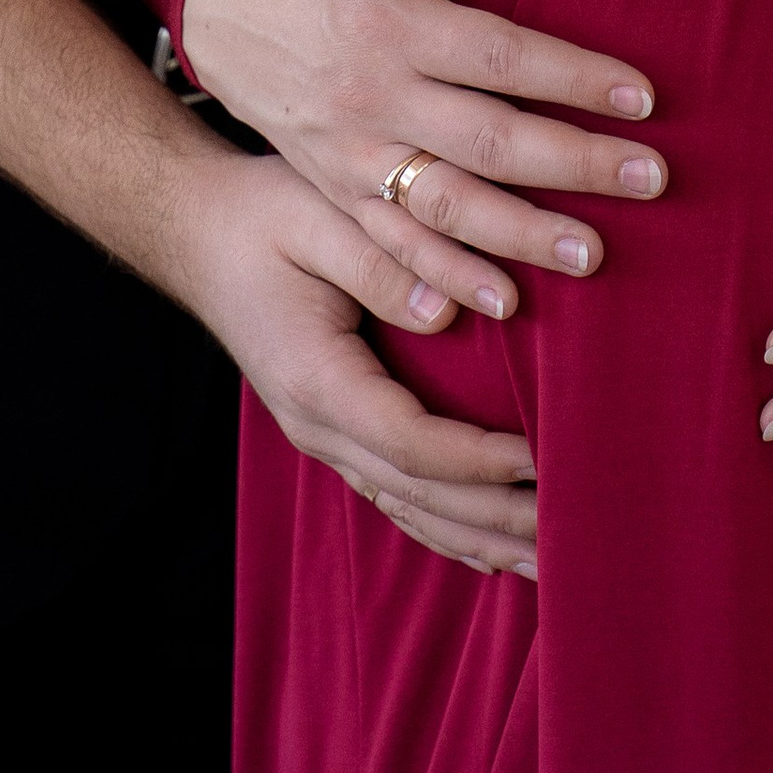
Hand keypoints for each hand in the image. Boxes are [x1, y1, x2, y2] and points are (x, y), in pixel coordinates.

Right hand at [172, 135, 540, 576]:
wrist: (200, 233)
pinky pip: (394, 495)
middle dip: (494, 515)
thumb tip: (446, 311)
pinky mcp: (331, 430)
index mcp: (316, 379)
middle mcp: (316, 425)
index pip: (409, 441)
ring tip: (548, 557)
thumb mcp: (316, 219)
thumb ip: (380, 264)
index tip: (542, 456)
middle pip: (416, 494)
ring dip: (477, 536)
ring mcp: (320, 436)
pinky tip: (487, 548)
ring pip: (407, 508)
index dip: (478, 458)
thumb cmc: (262, 215)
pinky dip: (444, 527)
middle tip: (573, 526)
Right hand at [178, 0, 667, 323]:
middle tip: (652, 179)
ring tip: (591, 256)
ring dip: (521, 235)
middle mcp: (377, 95)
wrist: (229, 14)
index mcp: (399, 22)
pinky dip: (443, 278)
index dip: (576, 77)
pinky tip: (500, 305)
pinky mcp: (337, 192)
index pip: (504, 57)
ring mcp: (353, 154)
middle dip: (575, 163)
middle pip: (489, 139)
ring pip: (446, 204)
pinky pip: (393, 246)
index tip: (646, 97)